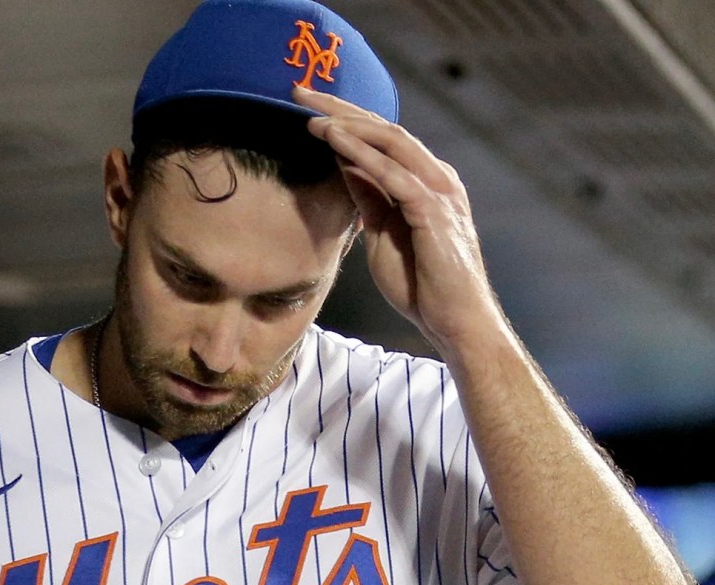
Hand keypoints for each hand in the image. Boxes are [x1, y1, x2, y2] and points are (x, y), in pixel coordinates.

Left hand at [293, 86, 503, 353]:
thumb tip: (346, 168)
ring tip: (309, 114)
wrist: (453, 322)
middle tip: (299, 92)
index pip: (382, 139)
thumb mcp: (383, 236)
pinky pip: (393, 173)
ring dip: (347, 125)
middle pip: (384, 129)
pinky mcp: (434, 210)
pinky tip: (334, 142)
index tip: (307, 108)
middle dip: (340, 108)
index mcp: (426, 182)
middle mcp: (437, 178)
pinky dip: (362, 154)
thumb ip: (370, 201)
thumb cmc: (422, 286)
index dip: (345, 119)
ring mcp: (439, 191)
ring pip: (390, 142)